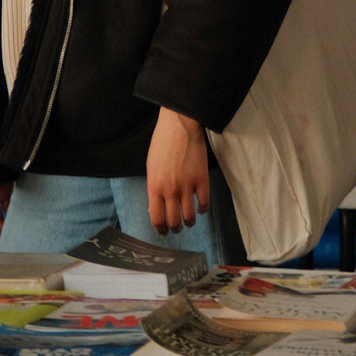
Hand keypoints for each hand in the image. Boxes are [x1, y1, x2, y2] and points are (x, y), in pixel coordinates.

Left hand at [146, 107, 209, 234]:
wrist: (179, 124)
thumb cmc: (162, 142)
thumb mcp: (151, 167)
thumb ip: (154, 188)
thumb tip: (157, 207)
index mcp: (154, 186)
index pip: (156, 218)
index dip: (160, 229)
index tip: (163, 232)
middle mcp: (170, 190)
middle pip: (173, 221)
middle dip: (175, 228)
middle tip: (176, 227)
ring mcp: (187, 185)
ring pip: (189, 216)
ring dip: (189, 222)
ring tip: (189, 220)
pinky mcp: (202, 179)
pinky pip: (205, 203)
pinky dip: (203, 210)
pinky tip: (201, 208)